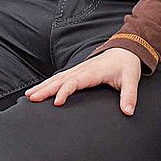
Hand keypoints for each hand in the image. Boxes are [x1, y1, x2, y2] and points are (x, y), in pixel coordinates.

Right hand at [25, 49, 142, 114]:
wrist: (126, 49)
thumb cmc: (127, 65)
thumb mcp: (131, 80)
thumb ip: (129, 95)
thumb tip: (128, 112)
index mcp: (93, 72)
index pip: (75, 81)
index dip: (65, 91)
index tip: (56, 102)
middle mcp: (82, 69)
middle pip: (60, 79)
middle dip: (45, 89)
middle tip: (31, 98)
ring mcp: (79, 69)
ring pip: (57, 78)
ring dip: (43, 86)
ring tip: (29, 95)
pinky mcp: (78, 71)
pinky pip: (60, 77)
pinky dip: (48, 83)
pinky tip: (39, 90)